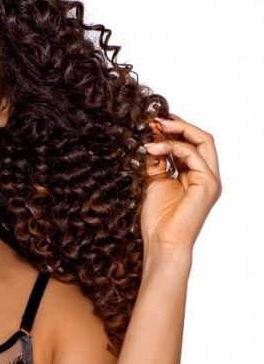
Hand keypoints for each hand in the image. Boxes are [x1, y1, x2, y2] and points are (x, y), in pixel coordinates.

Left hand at [139, 113, 221, 253]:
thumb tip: (152, 139)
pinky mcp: (208, 184)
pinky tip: (154, 149)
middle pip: (202, 139)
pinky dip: (172, 147)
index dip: (176, 131)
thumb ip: (158, 162)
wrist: (162, 242)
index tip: (155, 123)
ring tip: (153, 130)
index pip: (193, 145)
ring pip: (201, 141)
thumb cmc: (158, 221)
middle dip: (180, 126)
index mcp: (196, 177)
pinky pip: (192, 154)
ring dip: (175, 132)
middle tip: (157, 120)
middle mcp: (207, 177)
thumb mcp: (154, 182)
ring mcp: (210, 180)